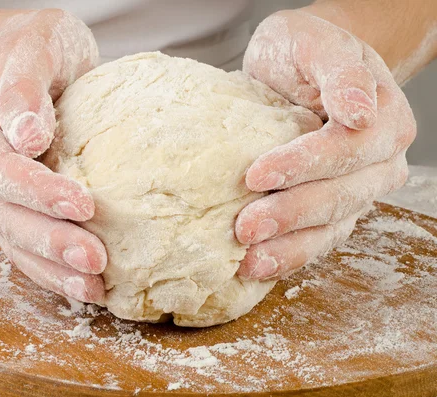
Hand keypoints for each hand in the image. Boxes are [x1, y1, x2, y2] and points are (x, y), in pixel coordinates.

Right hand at [0, 9, 105, 302]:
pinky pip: (27, 247)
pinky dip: (53, 270)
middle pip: (3, 214)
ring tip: (94, 286)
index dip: (36, 189)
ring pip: (14, 240)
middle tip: (95, 258)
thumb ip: (22, 85)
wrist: (32, 61)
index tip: (83, 203)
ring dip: (53, 267)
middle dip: (49, 240)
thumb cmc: (35, 47)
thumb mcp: (31, 45)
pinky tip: (86, 287)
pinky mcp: (18, 209)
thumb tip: (25, 136)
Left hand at [235, 10, 415, 279]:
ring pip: (330, 228)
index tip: (255, 174)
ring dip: (289, 248)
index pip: (347, 149)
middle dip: (291, 214)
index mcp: (383, 122)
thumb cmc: (303, 54)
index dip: (303, 164)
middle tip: (245, 227)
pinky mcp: (331, 212)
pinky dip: (288, 256)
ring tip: (250, 262)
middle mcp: (378, 164)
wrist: (297, 70)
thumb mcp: (316, 44)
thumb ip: (340, 71)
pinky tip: (257, 266)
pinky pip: (316, 240)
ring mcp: (356, 193)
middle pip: (340, 196)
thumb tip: (359, 110)